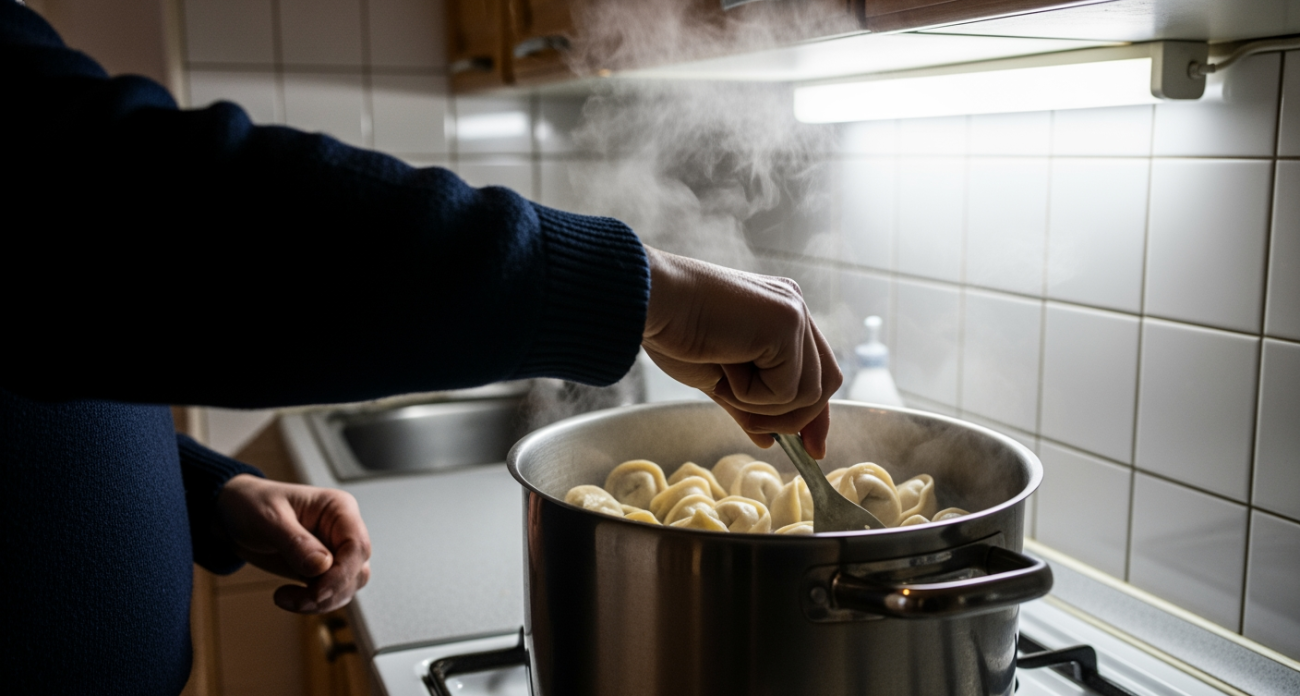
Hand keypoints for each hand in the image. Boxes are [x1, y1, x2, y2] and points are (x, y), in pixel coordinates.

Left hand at [216, 475, 371, 613]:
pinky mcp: (321, 570)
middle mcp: (341, 530)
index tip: (316, 592)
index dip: (341, 573)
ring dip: (321, 601)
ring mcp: (333, 551)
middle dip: (329, 591)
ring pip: (347, 586)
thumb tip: (322, 566)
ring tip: (287, 599)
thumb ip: (296, 542)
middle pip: (356, 570)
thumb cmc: (251, 505)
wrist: (230, 516)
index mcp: (338, 509)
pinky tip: (288, 597)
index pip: (357, 545)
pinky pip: (330, 594)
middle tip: (297, 600)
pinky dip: (312, 603)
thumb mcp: (268, 519)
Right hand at [641, 246, 841, 457]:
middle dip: (797, 419)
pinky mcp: (787, 324)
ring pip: (808, 394)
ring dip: (762, 405)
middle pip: (826, 384)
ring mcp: (794, 315)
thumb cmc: (673, 332)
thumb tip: (769, 440)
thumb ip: (748, 405)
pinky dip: (750, 394)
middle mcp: (795, 310)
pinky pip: (785, 389)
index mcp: (782, 315)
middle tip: (759, 428)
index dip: (816, 414)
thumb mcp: (719, 378)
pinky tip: (724, 365)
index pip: (817, 372)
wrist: (651, 303)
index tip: (811, 449)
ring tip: (726, 378)